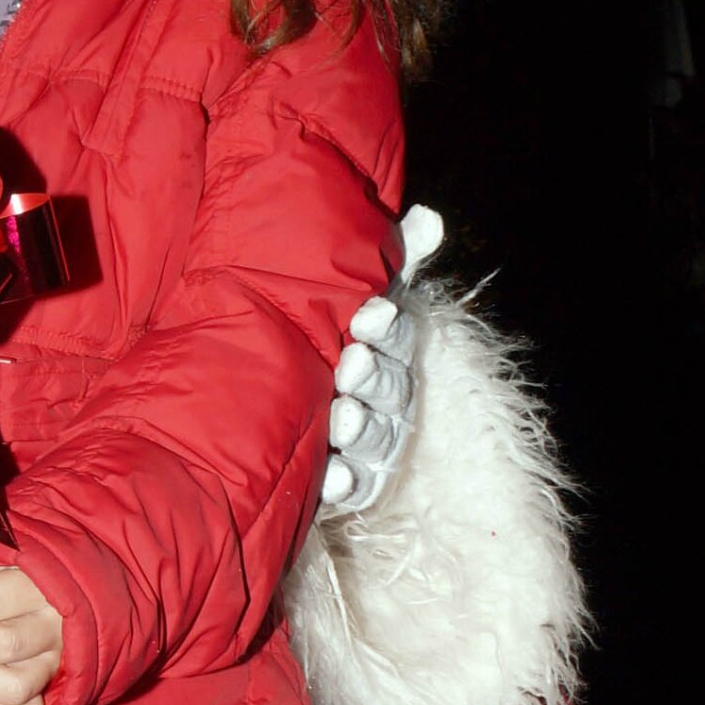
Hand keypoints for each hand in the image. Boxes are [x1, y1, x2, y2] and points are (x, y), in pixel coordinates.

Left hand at [319, 203, 440, 514]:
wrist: (274, 402)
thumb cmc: (323, 341)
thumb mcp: (354, 295)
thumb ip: (393, 259)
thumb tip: (430, 218)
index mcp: (390, 353)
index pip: (399, 337)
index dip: (387, 327)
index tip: (366, 316)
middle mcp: (390, 399)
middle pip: (392, 388)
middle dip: (374, 377)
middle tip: (349, 365)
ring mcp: (374, 443)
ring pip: (377, 437)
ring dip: (363, 429)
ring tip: (342, 418)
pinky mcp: (353, 483)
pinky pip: (355, 487)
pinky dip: (345, 484)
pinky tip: (332, 479)